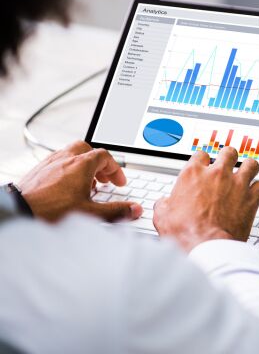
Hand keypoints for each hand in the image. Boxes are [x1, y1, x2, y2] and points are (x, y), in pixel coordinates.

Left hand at [19, 141, 142, 221]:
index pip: (105, 156)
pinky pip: (58, 162)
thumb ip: (116, 211)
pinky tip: (67, 187)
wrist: (19, 211)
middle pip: (88, 149)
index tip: (118, 183)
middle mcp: (66, 158)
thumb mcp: (90, 213)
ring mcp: (50, 162)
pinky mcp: (39, 169)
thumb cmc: (51, 210)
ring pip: (72, 154)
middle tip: (103, 178)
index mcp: (81, 164)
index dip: (115, 169)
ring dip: (83, 165)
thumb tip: (134, 209)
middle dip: (99, 163)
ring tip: (87, 183)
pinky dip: (68, 170)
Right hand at [153, 147, 258, 251]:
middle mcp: (217, 174)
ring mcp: (237, 184)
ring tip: (247, 174)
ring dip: (249, 169)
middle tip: (228, 165)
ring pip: (250, 164)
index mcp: (194, 174)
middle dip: (229, 158)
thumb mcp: (163, 216)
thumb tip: (164, 203)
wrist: (206, 247)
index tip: (204, 167)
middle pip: (228, 153)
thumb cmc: (185, 232)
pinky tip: (255, 194)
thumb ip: (165, 204)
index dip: (203, 161)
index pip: (201, 155)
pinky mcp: (251, 198)